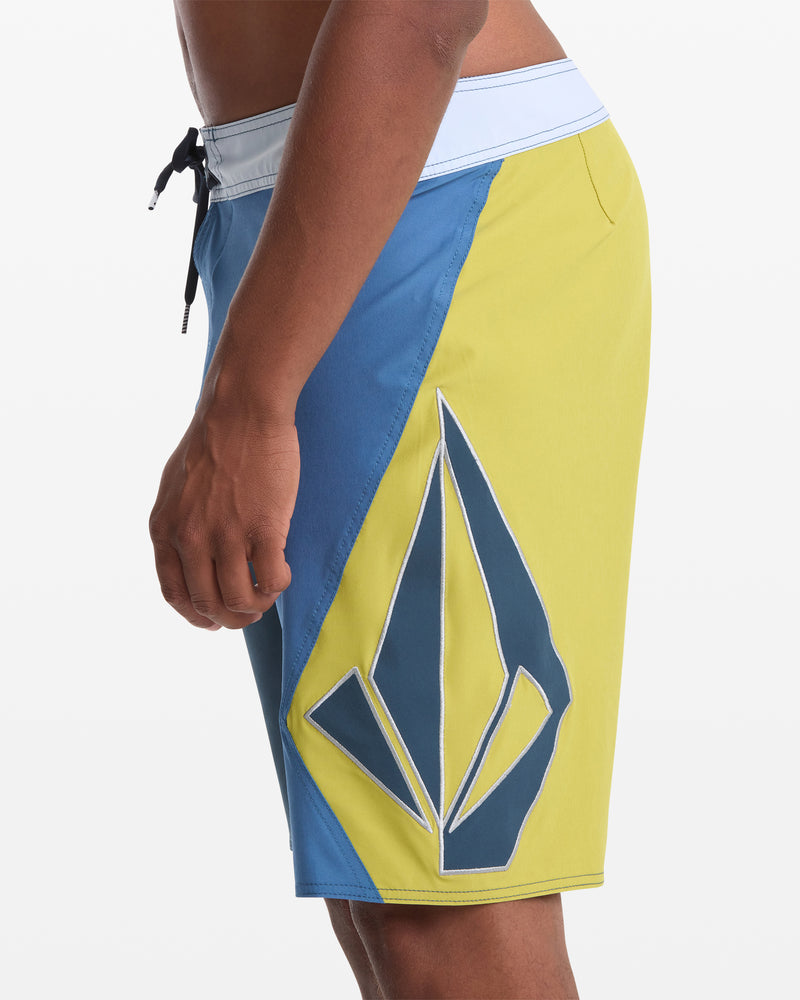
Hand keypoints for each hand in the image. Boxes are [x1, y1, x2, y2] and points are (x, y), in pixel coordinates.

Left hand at [149, 399, 299, 629]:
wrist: (242, 411)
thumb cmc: (214, 441)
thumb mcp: (176, 487)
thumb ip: (179, 524)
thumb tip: (191, 555)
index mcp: (165, 530)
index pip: (175, 594)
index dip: (196, 614)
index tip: (213, 619)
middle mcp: (191, 539)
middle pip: (209, 604)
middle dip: (230, 619)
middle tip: (247, 615)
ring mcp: (227, 537)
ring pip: (240, 600)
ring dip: (256, 607)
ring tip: (266, 597)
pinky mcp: (264, 530)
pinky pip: (272, 580)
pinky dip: (278, 587)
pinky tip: (282, 575)